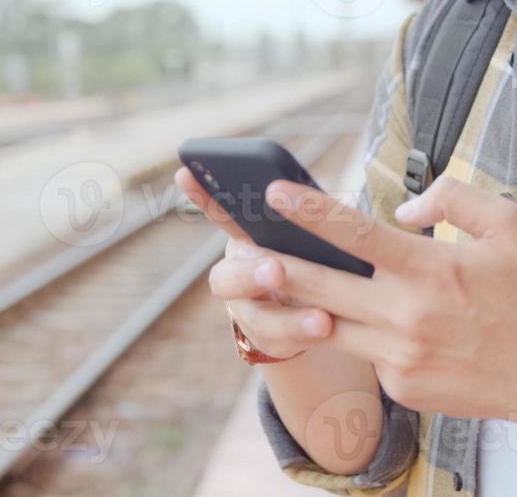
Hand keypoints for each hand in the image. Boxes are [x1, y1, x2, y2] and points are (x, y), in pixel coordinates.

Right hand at [174, 167, 337, 359]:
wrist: (330, 306)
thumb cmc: (322, 254)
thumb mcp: (315, 232)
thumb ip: (309, 216)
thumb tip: (318, 192)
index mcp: (248, 238)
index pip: (219, 213)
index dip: (200, 195)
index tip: (186, 173)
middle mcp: (238, 274)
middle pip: (226, 279)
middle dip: (249, 275)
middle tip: (276, 270)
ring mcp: (249, 313)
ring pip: (257, 320)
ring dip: (289, 319)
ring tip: (322, 319)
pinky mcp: (269, 341)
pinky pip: (280, 343)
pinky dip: (304, 337)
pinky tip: (328, 329)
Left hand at [257, 173, 516, 422]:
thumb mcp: (508, 224)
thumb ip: (453, 199)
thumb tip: (403, 210)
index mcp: (429, 269)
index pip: (354, 233)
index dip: (310, 210)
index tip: (274, 192)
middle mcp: (406, 315)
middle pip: (320, 286)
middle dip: (271, 263)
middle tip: (237, 244)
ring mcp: (399, 357)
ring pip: (329, 326)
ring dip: (297, 305)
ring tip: (264, 281)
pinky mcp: (400, 387)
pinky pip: (366, 354)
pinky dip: (362, 335)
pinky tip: (371, 326)